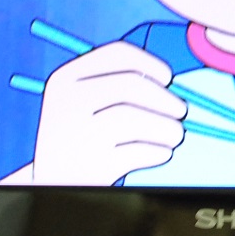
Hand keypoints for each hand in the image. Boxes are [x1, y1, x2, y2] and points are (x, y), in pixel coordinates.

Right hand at [28, 41, 186, 184]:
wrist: (54, 181)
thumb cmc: (83, 135)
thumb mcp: (86, 101)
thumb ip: (121, 83)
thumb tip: (170, 82)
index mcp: (66, 78)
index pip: (117, 54)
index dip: (150, 63)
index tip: (168, 78)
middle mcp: (67, 102)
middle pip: (131, 85)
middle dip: (165, 98)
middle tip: (181, 111)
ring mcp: (77, 134)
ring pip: (136, 120)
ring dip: (168, 127)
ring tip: (174, 135)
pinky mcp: (91, 166)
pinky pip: (139, 152)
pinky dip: (158, 152)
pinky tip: (161, 153)